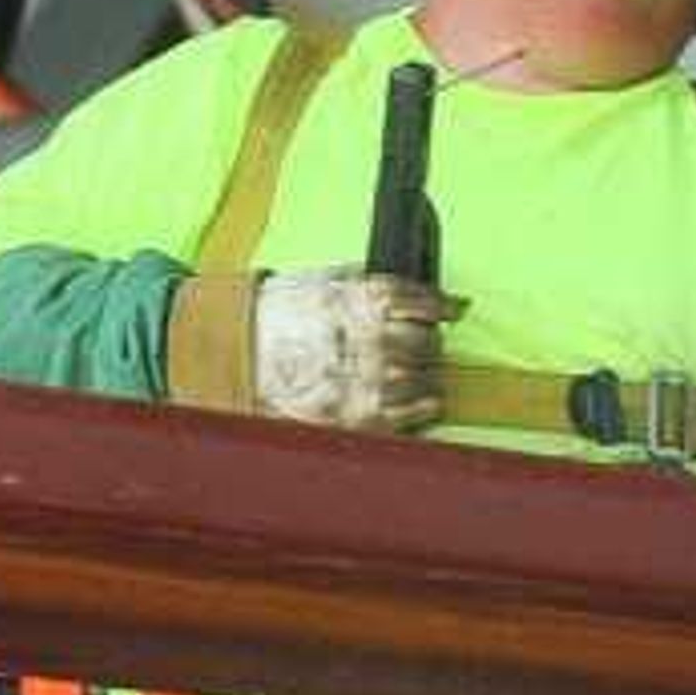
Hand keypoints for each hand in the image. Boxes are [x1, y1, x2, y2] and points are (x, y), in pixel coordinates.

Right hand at [250, 266, 453, 433]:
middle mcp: (377, 337)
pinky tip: (420, 401)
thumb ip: (370, 281)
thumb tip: (415, 291)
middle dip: (429, 344)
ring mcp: (374, 378)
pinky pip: (421, 411)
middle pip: (431, 342)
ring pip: (431, 377)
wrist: (241, 355)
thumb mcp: (325, 279)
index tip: (454, 310)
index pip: (427, 300)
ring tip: (409, 374)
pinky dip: (427, 406)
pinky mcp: (368, 414)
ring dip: (427, 375)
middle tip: (420, 347)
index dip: (444, 306)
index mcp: (368, 299)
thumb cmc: (279, 317)